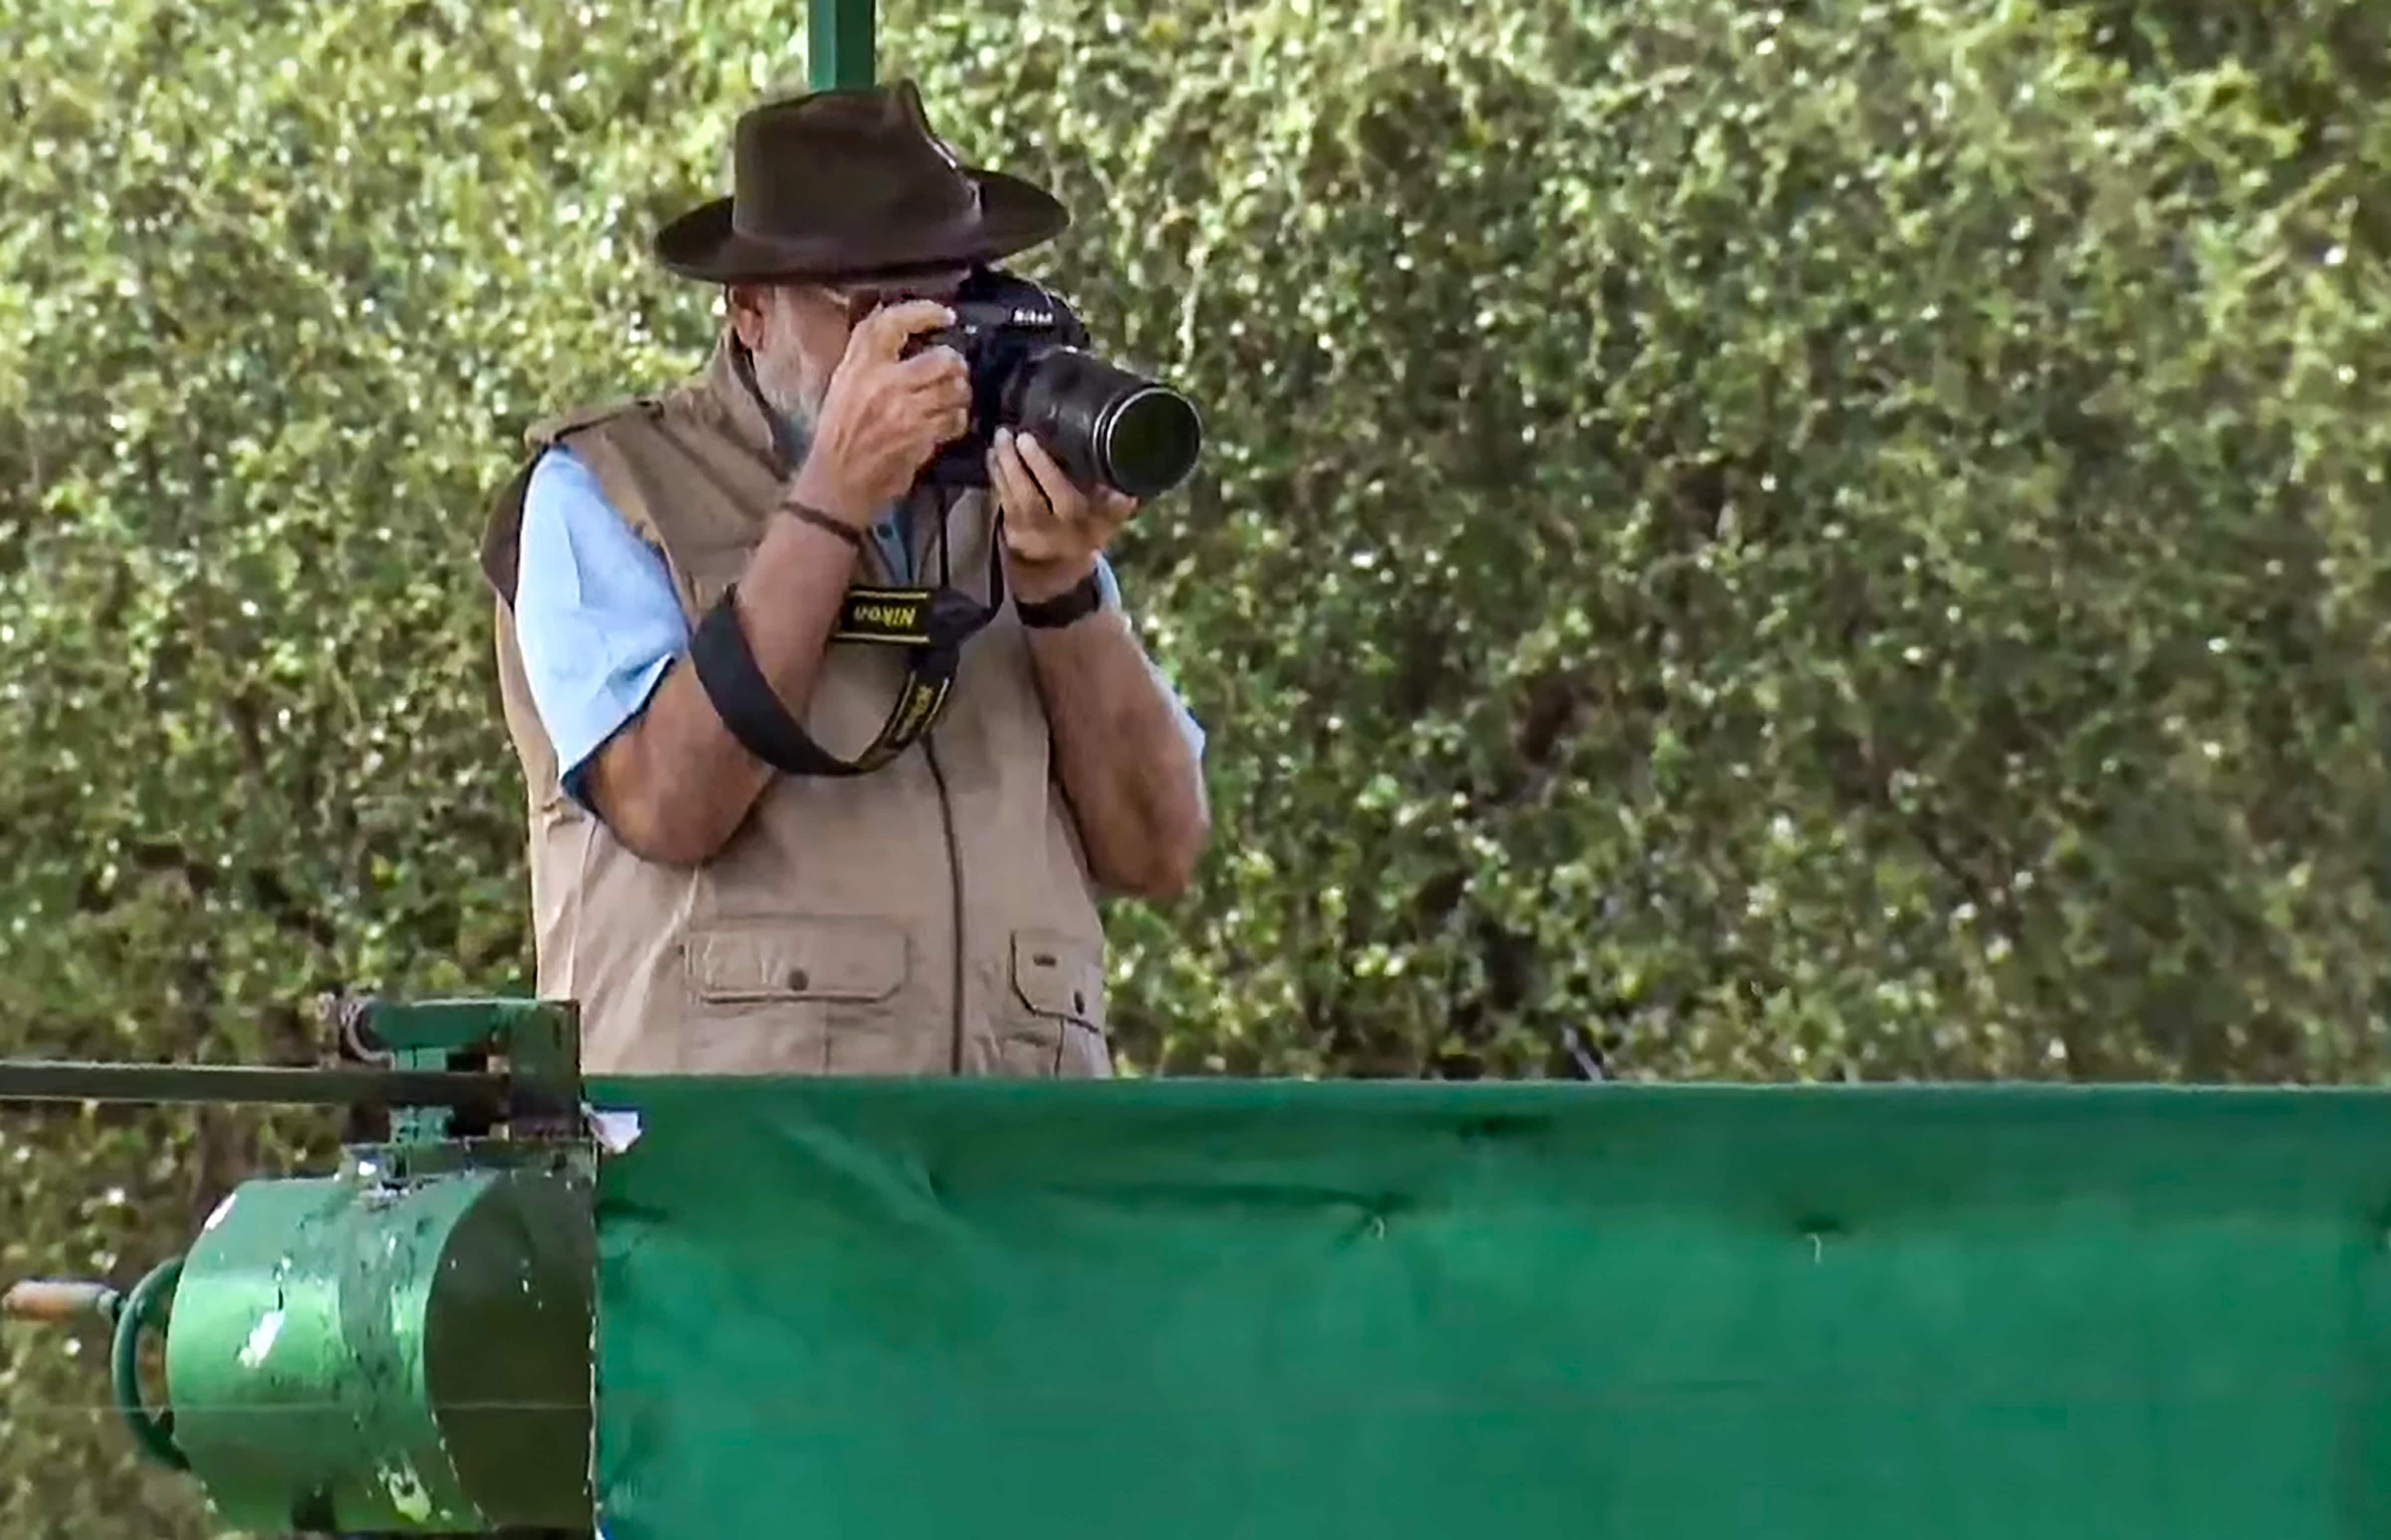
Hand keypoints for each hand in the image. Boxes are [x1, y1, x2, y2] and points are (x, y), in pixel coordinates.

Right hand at [787, 299, 970, 522]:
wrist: (837, 481)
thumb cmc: (840, 433)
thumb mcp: (844, 385)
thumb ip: (871, 357)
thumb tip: (906, 331)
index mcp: (859, 365)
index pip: (893, 322)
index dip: (925, 312)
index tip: (945, 315)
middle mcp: (883, 382)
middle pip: (941, 358)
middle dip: (955, 365)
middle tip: (954, 371)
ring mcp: (905, 410)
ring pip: (954, 389)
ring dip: (960, 394)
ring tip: (952, 398)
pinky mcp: (921, 436)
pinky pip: (955, 419)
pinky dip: (956, 420)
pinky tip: (946, 423)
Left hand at [987, 426, 1137, 602]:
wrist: (1061, 569)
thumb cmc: (1089, 531)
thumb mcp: (1109, 521)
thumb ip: (1119, 505)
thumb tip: (1132, 489)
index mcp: (1078, 525)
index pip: (1062, 497)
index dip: (1044, 469)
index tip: (1030, 440)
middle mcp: (1050, 530)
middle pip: (1029, 497)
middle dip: (1016, 463)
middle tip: (1008, 434)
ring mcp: (1026, 532)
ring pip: (1010, 497)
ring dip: (1002, 466)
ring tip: (999, 439)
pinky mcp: (1009, 529)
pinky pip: (999, 500)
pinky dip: (995, 476)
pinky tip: (993, 455)